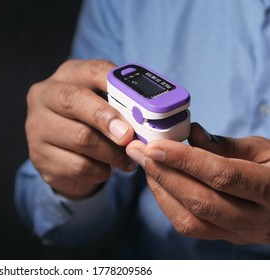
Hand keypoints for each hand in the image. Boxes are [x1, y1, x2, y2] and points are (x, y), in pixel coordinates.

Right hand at [25, 59, 135, 199]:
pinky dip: (101, 170)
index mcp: (64, 77)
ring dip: (112, 152)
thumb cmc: (87, 122)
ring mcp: (37, 129)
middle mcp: (43, 98)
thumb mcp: (100, 104)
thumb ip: (120, 102)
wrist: (60, 153)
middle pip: (75, 101)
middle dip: (107, 118)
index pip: (91, 71)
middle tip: (129, 136)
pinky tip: (108, 168)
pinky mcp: (40, 158)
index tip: (134, 101)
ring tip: (128, 158)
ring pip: (81, 138)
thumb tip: (147, 113)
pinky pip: (79, 166)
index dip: (115, 83)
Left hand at [126, 123, 269, 243]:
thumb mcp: (263, 149)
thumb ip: (226, 144)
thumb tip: (191, 133)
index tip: (154, 146)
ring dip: (161, 190)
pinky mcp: (225, 238)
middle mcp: (258, 219)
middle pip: (201, 202)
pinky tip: (158, 181)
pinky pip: (189, 227)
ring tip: (145, 164)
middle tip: (140, 152)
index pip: (222, 176)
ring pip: (191, 220)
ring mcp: (240, 234)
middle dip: (164, 175)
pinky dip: (167, 203)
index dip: (184, 161)